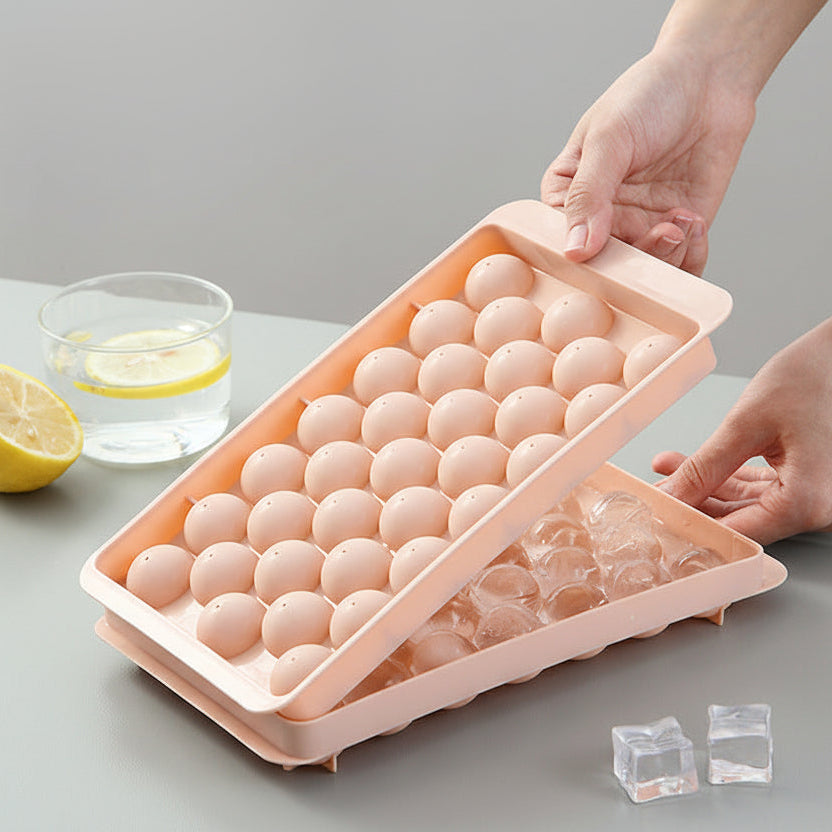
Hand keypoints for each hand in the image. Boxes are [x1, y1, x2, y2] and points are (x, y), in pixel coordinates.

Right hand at [541, 46, 754, 274]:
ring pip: (643, 273)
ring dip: (663, 258)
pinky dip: (689, 256)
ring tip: (678, 222)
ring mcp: (640, 226)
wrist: (708, 75)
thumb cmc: (647, 94)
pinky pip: (680, 266)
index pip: (561, 243)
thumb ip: (588, 195)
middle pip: (604, 266)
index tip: (601, 257)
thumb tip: (575, 251)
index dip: (579, 259)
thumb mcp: (608, 138)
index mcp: (566, 197)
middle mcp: (601, 218)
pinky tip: (694, 221)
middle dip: (631, 262)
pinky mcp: (679, 229)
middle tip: (655, 235)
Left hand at [652, 318, 831, 544]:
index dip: (692, 526)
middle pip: (740, 522)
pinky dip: (721, 477)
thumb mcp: (746, 424)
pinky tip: (684, 466)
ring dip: (701, 489)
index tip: (657, 518)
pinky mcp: (803, 481)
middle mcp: (816, 508)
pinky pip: (755, 489)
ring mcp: (812, 496)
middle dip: (692, 506)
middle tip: (653, 496)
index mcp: (809, 502)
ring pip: (743, 505)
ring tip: (663, 475)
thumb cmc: (811, 378)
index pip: (738, 532)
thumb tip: (671, 497)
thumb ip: (705, 467)